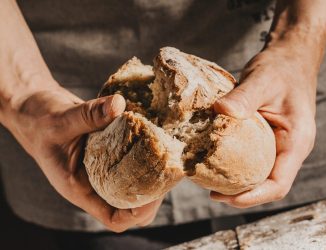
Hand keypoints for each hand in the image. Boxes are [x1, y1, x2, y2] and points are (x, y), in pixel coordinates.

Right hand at [9, 82, 161, 231]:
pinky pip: (131, 161)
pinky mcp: (110, 153)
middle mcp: (96, 183)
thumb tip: (119, 105)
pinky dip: (145, 154)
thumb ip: (88, 115)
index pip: (114, 217)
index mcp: (81, 188)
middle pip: (131, 205)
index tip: (155, 193)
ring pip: (134, 183)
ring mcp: (104, 169)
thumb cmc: (42, 122)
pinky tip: (156, 137)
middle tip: (167, 171)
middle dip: (153, 194)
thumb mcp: (61, 119)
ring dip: (152, 173)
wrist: (38, 112)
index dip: (137, 212)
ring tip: (167, 155)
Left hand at [211, 44, 316, 207]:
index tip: (224, 197)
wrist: (289, 57)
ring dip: (237, 181)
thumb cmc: (281, 68)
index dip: (252, 197)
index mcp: (296, 141)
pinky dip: (236, 164)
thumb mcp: (263, 80)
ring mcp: (279, 144)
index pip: (278, 184)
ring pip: (260, 173)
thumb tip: (219, 112)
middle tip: (211, 192)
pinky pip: (253, 158)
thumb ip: (243, 97)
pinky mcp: (268, 137)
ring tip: (210, 180)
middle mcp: (289, 148)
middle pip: (267, 184)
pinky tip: (215, 159)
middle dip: (240, 193)